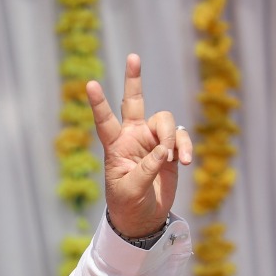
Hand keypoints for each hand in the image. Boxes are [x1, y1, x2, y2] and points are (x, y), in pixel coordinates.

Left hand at [87, 54, 191, 237]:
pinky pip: (181, 138)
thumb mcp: (131, 190)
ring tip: (176, 160)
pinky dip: (185, 147)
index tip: (90, 84)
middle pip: (133, 101)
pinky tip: (184, 162)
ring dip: (173, 139)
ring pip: (165, 121)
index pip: (104, 121)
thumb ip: (146, 169)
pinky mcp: (170, 149)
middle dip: (134, 79)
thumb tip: (164, 150)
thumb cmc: (128, 205)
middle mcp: (133, 137)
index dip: (99, 103)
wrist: (144, 219)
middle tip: (133, 57)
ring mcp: (152, 141)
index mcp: (115, 146)